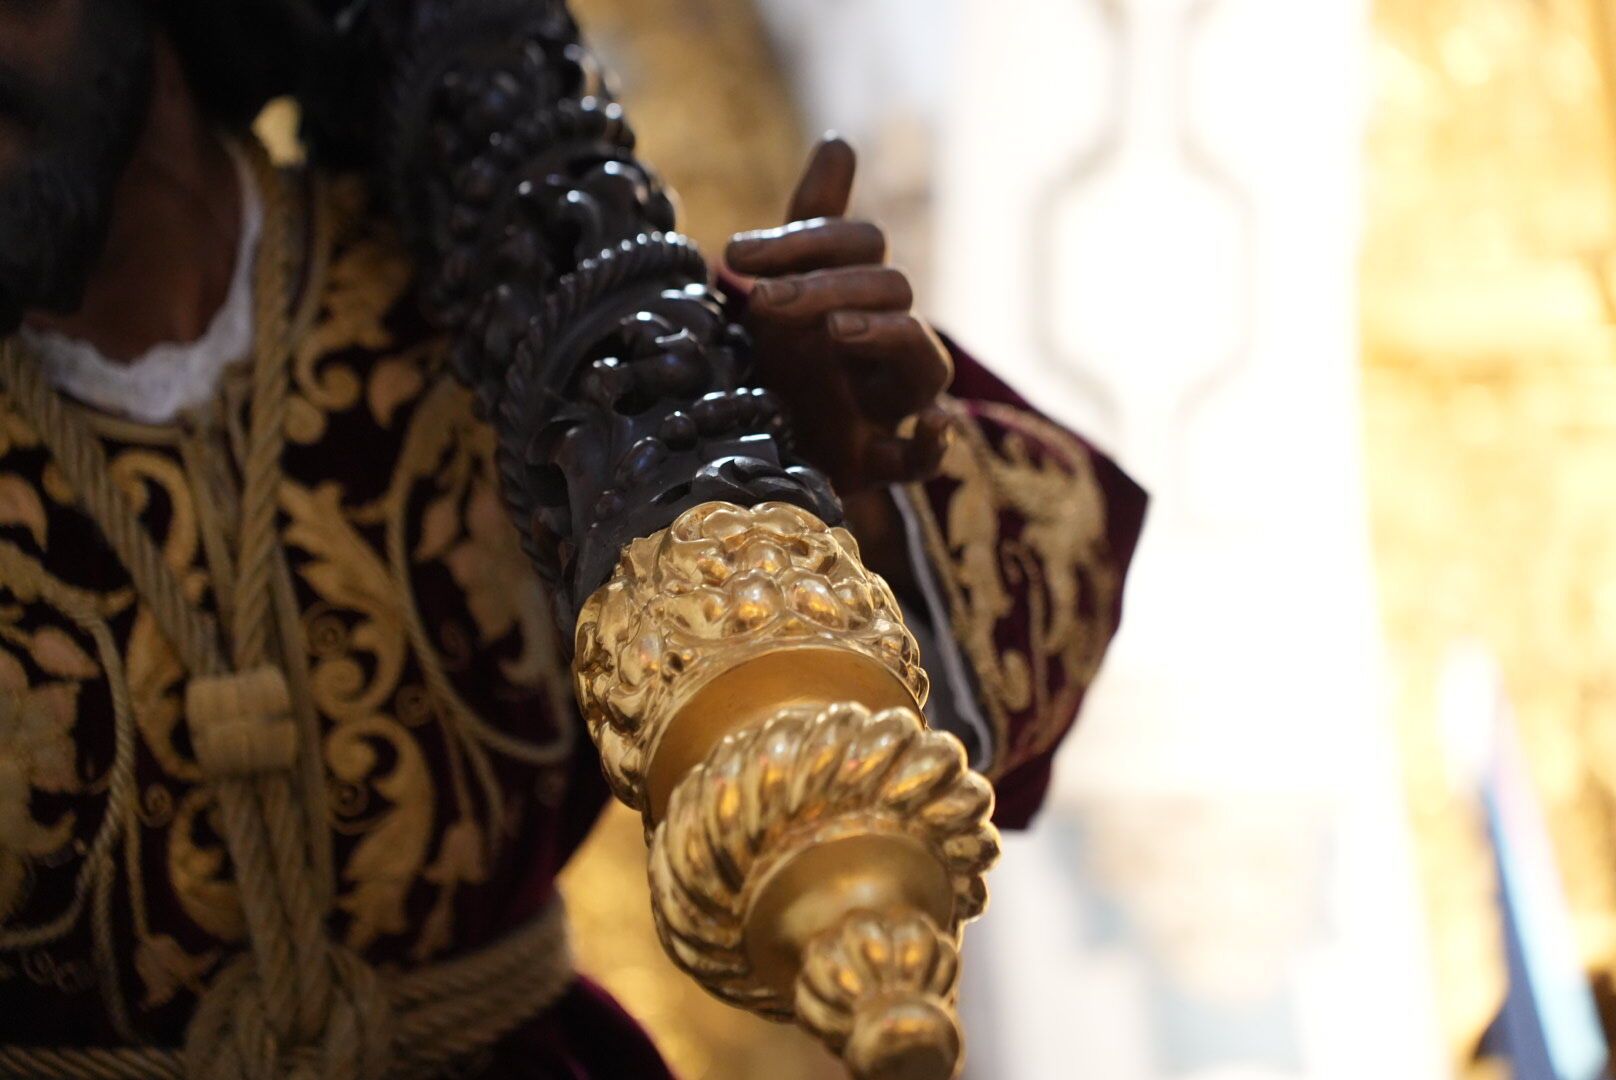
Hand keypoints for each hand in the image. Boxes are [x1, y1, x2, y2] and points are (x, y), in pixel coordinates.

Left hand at [725, 136, 952, 497]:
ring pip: (924, 361)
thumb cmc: (784, 361)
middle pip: (893, 291)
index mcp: (861, 293)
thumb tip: (840, 141)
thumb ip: (812, 222)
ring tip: (836, 329)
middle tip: (763, 301)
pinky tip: (933, 429)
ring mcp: (886, 405)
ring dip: (884, 335)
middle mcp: (883, 345)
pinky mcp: (875, 464)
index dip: (808, 240)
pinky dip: (933, 447)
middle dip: (828, 286)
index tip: (735, 256)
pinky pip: (921, 459)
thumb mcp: (784, 288)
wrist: (761, 452)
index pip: (862, 245)